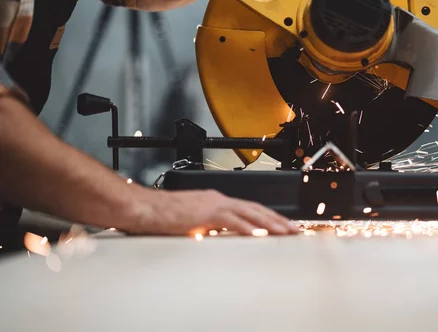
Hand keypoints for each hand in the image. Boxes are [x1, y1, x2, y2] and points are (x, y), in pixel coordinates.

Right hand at [130, 189, 297, 236]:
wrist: (143, 207)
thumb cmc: (162, 216)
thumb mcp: (193, 221)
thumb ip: (210, 226)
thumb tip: (222, 237)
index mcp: (216, 201)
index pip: (250, 208)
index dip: (268, 217)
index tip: (282, 225)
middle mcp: (218, 199)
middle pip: (256, 208)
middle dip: (277, 219)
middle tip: (294, 230)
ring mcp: (213, 204)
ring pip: (249, 212)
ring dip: (270, 223)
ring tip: (286, 232)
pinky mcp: (204, 213)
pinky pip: (231, 220)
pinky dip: (246, 227)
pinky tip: (259, 234)